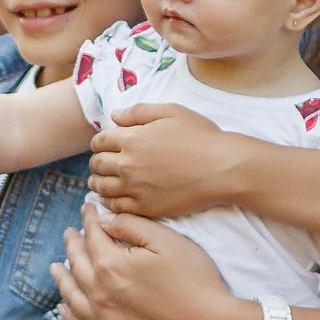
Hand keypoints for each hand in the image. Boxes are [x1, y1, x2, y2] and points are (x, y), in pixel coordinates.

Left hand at [50, 207, 247, 319]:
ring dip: (62, 279)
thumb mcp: (167, 241)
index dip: (89, 219)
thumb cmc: (194, 281)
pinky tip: (64, 307)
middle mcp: (99, 295)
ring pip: (72, 297)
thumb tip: (105, 221)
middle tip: (69, 233)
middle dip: (72, 245)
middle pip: (77, 264)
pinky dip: (69, 315)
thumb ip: (132, 225)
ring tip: (56, 267)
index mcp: (110, 266)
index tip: (86, 209)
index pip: (92, 236)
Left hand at [88, 104, 243, 216]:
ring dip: (99, 182)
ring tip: (103, 181)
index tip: (106, 145)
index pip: (98, 142)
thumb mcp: (171, 112)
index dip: (100, 142)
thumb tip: (114, 116)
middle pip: (96, 165)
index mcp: (131, 138)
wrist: (222, 168)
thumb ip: (138, 112)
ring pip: (101, 187)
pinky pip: (115, 207)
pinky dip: (109, 202)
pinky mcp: (145, 207)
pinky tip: (113, 197)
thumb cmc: (200, 137)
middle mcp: (127, 164)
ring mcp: (135, 188)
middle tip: (104, 163)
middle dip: (98, 162)